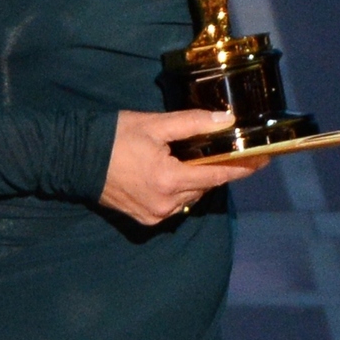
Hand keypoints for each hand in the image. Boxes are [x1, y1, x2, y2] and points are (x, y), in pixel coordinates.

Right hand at [99, 108, 266, 224]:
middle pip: (205, 185)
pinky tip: (179, 171)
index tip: (265, 159)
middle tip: (231, 149)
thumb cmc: (115, 137)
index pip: (218, 174)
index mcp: (169, 180)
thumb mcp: (155, 124)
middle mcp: (165, 204)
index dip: (243, 167)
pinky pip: (175, 204)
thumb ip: (193, 123)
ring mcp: (154, 215)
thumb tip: (227, 120)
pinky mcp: (144, 219)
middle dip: (218, 168)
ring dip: (199, 178)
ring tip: (203, 157)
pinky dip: (182, 188)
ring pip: (191, 196)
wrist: (74, 159)